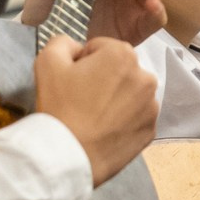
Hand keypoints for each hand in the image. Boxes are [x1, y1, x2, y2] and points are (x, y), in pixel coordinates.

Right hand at [32, 33, 158, 185]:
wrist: (68, 156)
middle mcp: (146, 77)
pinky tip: (104, 130)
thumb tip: (76, 48)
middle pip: (118, 70)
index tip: (72, 81)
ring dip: (114, 98)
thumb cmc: (59, 107)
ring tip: (93, 117)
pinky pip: (135, 117)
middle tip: (81, 100)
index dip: (82, 62)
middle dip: (102, 78)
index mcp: (123, 54)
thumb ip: (62, 42)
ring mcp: (152, 107)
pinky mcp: (151, 131)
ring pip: (129, 93)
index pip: (99, 48)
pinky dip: (123, 120)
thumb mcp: (47, 62)